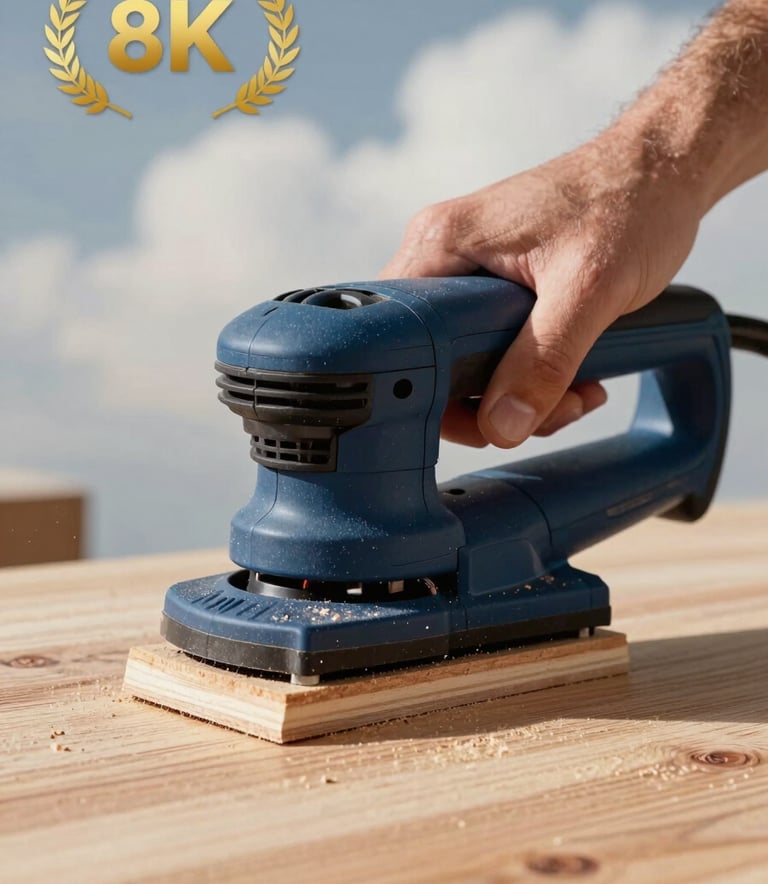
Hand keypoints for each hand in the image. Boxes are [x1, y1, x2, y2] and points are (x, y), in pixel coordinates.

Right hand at [381, 136, 703, 447]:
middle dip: (489, 401)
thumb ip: (543, 361)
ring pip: (465, 362)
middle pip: (431, 360)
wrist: (663, 172)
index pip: (400, 338)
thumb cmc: (628, 203)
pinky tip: (571, 375)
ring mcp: (468, 269)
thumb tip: (502, 426)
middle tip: (543, 409)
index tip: (486, 416)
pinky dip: (529, 374)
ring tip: (572, 392)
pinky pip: (492, 347)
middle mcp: (444, 256)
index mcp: (442, 245)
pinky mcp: (494, 282)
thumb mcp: (587, 290)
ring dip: (519, 394)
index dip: (434, 391)